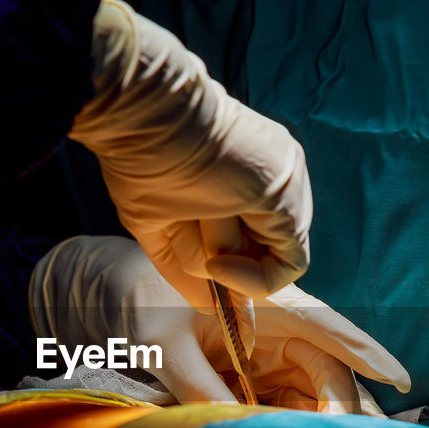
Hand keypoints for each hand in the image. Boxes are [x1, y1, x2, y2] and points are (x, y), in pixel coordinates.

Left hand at [29, 236, 410, 413]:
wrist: (108, 292)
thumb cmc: (139, 300)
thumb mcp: (163, 342)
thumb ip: (198, 383)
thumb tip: (232, 426)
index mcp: (268, 303)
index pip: (329, 328)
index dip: (367, 353)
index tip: (401, 379)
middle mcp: (277, 328)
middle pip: (327, 372)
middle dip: (343, 410)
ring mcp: (266, 353)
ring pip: (309, 394)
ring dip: (320, 426)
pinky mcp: (250, 375)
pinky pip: (280, 405)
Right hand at [69, 0, 310, 312]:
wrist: (146, 118)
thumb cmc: (139, 161)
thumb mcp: (159, 225)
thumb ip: (187, 267)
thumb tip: (209, 310)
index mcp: (246, 168)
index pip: (252, 233)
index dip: (227, 265)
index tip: (202, 282)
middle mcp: (274, 174)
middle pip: (256, 248)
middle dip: (213, 255)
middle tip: (184, 224)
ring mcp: (287, 183)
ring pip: (264, 256)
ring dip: (217, 253)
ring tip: (193, 214)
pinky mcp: (290, 197)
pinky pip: (287, 265)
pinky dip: (252, 279)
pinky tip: (219, 262)